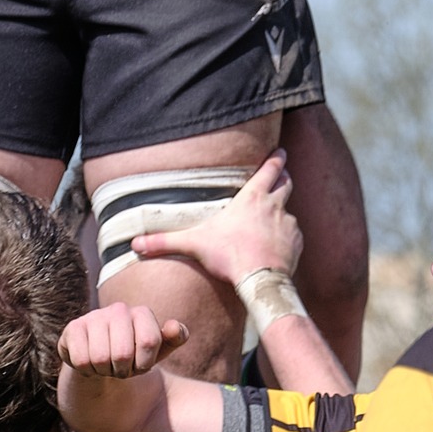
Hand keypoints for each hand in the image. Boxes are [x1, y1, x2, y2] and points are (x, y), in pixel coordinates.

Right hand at [59, 302, 188, 379]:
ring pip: (100, 358)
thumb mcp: (158, 352)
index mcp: (141, 313)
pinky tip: (89, 363)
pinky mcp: (73, 328)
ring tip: (105, 365)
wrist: (103, 361)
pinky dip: (86, 370)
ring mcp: (94, 316)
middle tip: (120, 368)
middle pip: (122, 354)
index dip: (144, 363)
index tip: (140, 364)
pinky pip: (81, 359)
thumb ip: (174, 339)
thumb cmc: (134, 356)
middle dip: (122, 371)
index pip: (149, 341)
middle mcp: (118, 309)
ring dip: (104, 371)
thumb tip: (175, 327)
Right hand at [129, 151, 302, 282]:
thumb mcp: (195, 244)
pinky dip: (288, 237)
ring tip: (273, 222)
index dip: (276, 158)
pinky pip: (294, 235)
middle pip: (286, 182)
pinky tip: (277, 247)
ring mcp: (288, 224)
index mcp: (253, 197)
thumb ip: (165, 242)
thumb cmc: (229, 256)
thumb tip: (136, 243)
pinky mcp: (296, 243)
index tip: (280, 151)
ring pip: (289, 210)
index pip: (270, 168)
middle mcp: (274, 205)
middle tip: (281, 176)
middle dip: (284, 177)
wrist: (260, 281)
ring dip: (282, 213)